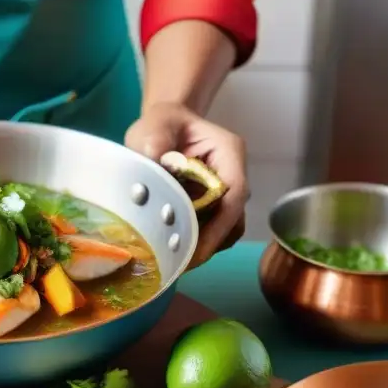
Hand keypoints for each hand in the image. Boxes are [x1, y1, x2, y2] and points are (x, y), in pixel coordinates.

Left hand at [125, 102, 249, 268]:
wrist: (164, 126)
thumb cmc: (164, 123)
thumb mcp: (157, 122)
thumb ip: (156, 137)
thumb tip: (153, 158)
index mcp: (229, 154)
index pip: (234, 196)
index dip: (219, 228)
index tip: (196, 252)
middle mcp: (234, 176)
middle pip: (233, 220)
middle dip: (208, 245)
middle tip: (177, 264)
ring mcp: (225, 194)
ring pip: (225, 231)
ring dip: (202, 247)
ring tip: (171, 260)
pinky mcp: (212, 208)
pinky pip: (211, 231)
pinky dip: (195, 242)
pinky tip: (171, 249)